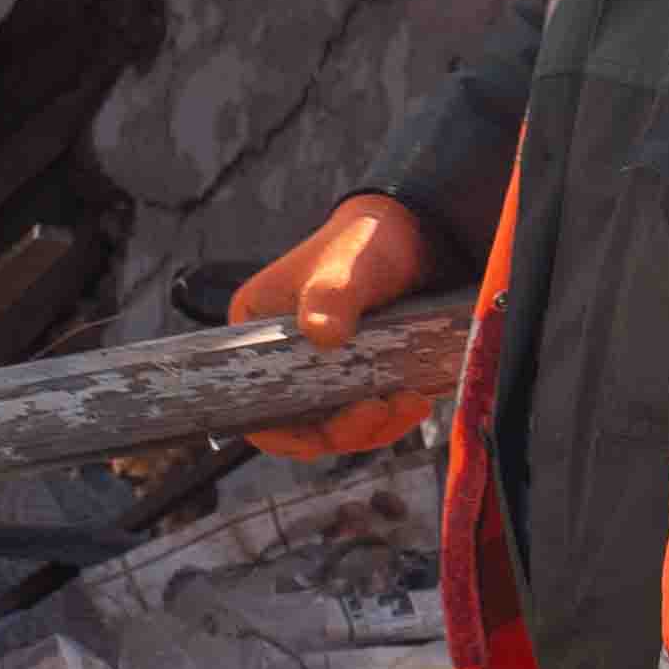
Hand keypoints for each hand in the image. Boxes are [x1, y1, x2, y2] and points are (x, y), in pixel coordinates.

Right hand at [232, 195, 438, 455]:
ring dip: (374, 427)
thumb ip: (333, 295)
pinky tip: (415, 399)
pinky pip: (361, 416)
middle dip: (343, 430)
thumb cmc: (367, 241)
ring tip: (412, 402)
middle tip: (384, 410)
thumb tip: (321, 334)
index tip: (327, 434)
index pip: (252, 401)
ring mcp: (316, 370)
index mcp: (254, 332)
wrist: (412, 234)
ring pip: (334, 425)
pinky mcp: (351, 377)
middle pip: (297, 423)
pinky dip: (388, 417)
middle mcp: (279, 357)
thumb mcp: (348, 266)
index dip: (285, 431)